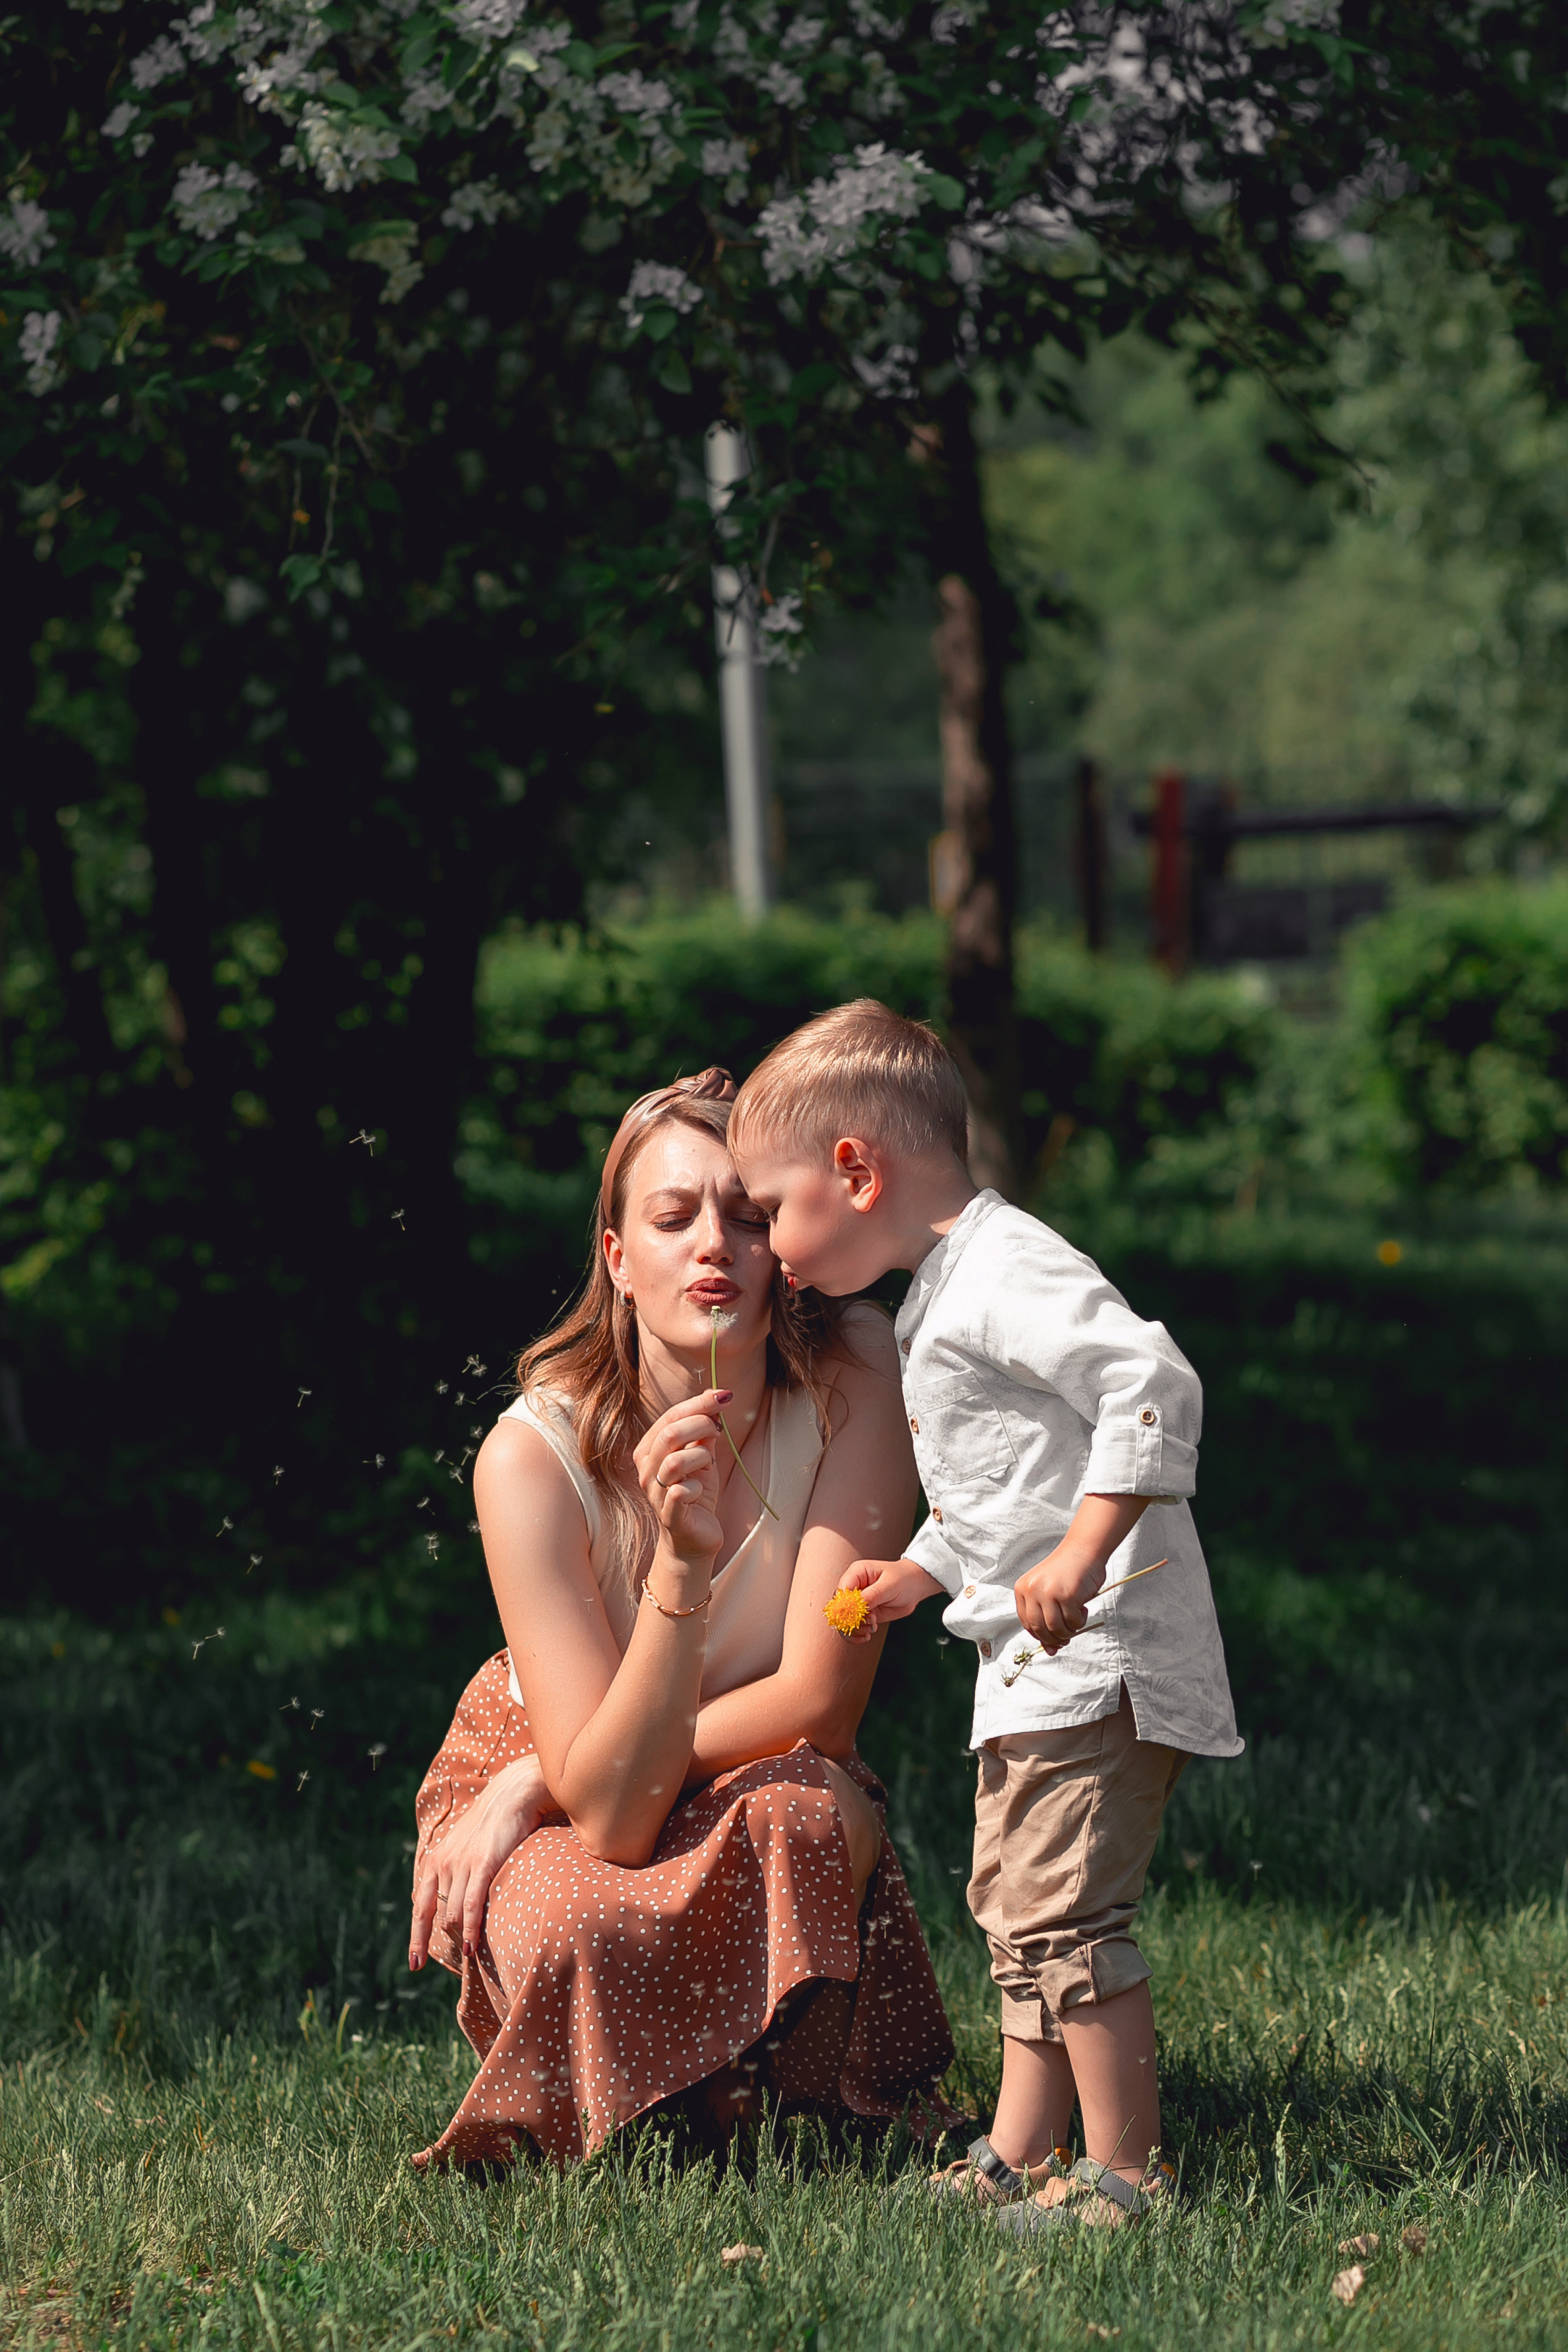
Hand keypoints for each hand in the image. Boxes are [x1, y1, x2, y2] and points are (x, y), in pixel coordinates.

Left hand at [409, 1751, 555, 1968]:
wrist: (512, 1794)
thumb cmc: (492, 1825)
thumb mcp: (464, 1849)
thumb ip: (455, 1875)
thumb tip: (454, 1908)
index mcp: (435, 1862)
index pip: (420, 1909)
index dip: (416, 1939)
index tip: (415, 1965)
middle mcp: (443, 1864)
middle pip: (438, 1916)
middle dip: (446, 1940)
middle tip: (459, 1958)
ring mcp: (462, 1865)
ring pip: (454, 1915)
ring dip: (461, 1937)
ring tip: (471, 1955)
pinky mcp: (483, 1864)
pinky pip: (471, 1906)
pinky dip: (470, 1930)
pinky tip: (472, 1948)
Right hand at [632, 1387, 728, 1569]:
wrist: (695, 1537)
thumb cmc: (697, 1493)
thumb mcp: (703, 1456)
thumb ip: (705, 1429)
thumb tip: (715, 1395)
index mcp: (649, 1450)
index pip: (669, 1417)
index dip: (698, 1404)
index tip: (725, 1396)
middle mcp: (646, 1470)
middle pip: (669, 1434)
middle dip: (701, 1424)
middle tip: (719, 1430)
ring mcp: (654, 1494)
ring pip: (675, 1461)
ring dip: (701, 1457)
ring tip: (708, 1465)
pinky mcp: (669, 1516)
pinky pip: (682, 1492)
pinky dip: (698, 1487)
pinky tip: (701, 1491)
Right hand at [833, 1556, 946, 1640]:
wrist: (915, 1586)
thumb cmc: (903, 1579)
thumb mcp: (890, 1585)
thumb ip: (872, 1595)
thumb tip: (855, 1605)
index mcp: (856, 1573)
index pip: (841, 1591)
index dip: (844, 1606)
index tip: (855, 1617)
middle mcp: (854, 1588)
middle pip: (839, 1608)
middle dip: (850, 1620)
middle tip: (868, 1623)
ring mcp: (858, 1602)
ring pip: (844, 1620)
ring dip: (855, 1628)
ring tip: (871, 1628)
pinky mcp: (864, 1614)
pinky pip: (854, 1627)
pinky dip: (857, 1634)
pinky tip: (868, 1635)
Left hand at [1013, 1541, 1106, 1653]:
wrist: (1083, 1549)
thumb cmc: (1067, 1572)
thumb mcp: (1050, 1594)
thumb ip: (1046, 1621)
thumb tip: (1050, 1651)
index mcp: (1022, 1588)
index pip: (1026, 1623)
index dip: (1040, 1636)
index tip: (1052, 1639)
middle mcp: (1031, 1590)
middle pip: (1040, 1629)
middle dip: (1055, 1638)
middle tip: (1067, 1637)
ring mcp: (1048, 1592)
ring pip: (1056, 1628)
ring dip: (1068, 1631)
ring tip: (1076, 1621)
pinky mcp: (1066, 1595)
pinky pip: (1073, 1622)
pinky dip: (1080, 1621)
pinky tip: (1083, 1610)